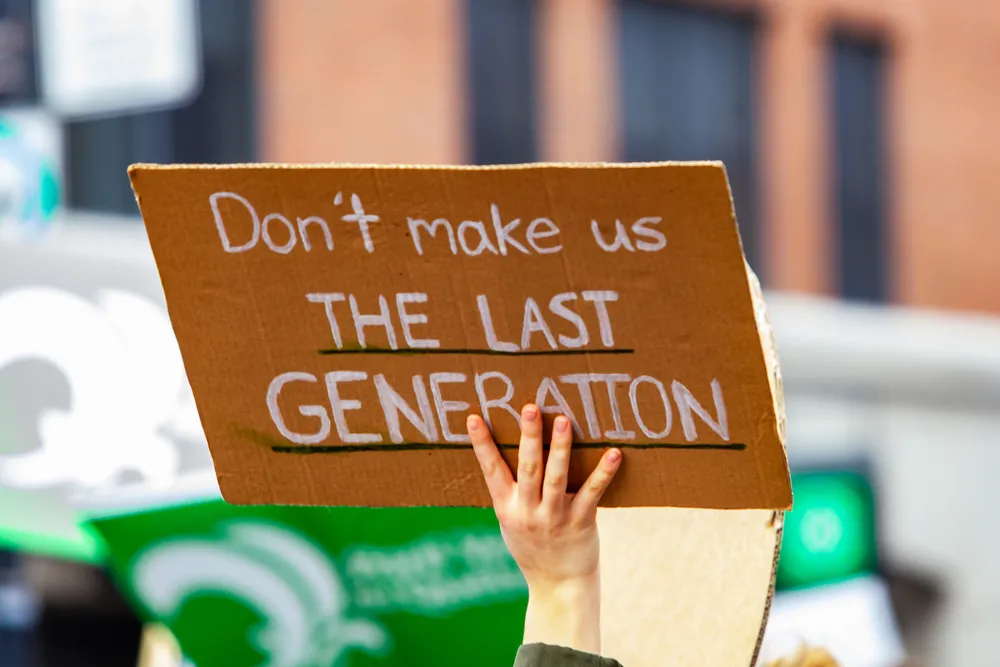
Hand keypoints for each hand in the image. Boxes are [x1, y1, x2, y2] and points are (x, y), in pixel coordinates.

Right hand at [467, 404, 621, 653]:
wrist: (557, 586)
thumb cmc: (532, 546)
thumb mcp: (511, 521)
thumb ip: (511, 491)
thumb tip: (509, 449)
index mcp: (507, 507)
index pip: (491, 470)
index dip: (482, 444)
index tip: (474, 417)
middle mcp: (528, 511)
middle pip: (527, 468)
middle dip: (529, 437)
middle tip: (530, 407)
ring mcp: (554, 517)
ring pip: (556, 477)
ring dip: (561, 448)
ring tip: (564, 420)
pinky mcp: (581, 522)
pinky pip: (592, 493)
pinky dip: (603, 472)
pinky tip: (613, 453)